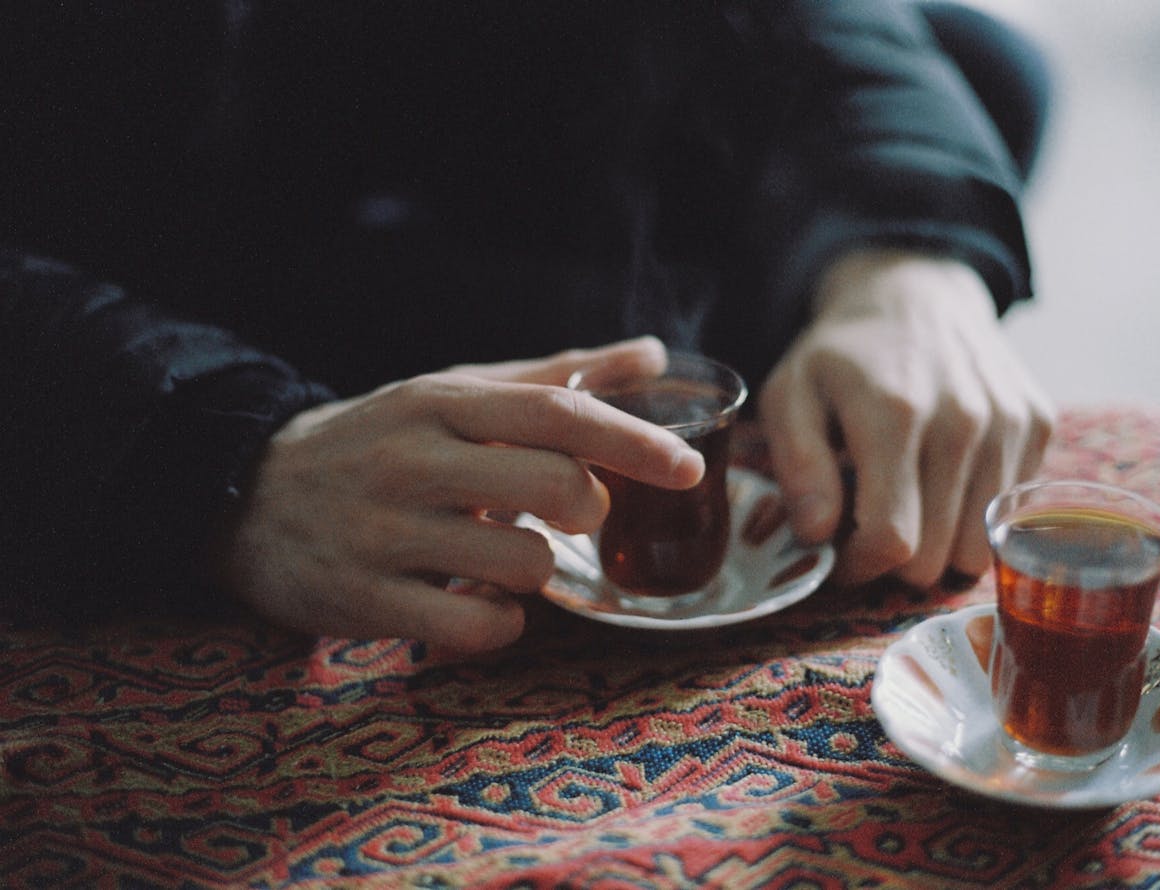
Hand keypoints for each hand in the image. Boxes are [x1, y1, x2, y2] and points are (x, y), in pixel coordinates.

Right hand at [207, 337, 702, 653]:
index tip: (692, 468)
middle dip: (590, 509)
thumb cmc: (379, 440)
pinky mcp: (362, 599)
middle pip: (553, 484)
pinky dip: (500, 625)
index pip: (558, 411)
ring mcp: (385, 532)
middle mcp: (414, 459)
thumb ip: (554, 375)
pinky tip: (484, 606)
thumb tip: (652, 351)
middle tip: (576, 513)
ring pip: (521, 562)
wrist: (245, 494)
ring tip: (506, 555)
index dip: (634, 440)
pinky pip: (472, 627)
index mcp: (443, 402)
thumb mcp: (454, 393)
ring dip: (539, 570)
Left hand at [760, 250, 1053, 587]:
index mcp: (895, 414)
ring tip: (904, 502)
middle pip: (933, 556)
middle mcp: (964, 420)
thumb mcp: (790, 395)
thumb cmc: (843, 356)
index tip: (838, 556)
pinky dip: (972, 514)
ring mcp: (1009, 422)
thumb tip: (816, 535)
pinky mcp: (1038, 423)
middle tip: (866, 524)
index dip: (858, 566)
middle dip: (891, 558)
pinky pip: (1008, 516)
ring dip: (934, 543)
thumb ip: (797, 467)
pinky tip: (943, 476)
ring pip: (976, 551)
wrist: (915, 295)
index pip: (891, 538)